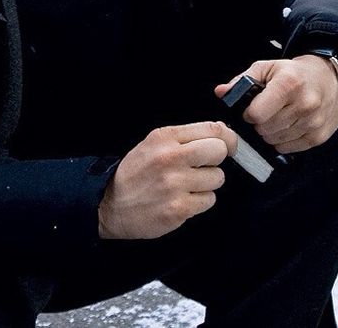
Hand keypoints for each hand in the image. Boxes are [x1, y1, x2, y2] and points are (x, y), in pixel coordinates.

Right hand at [98, 122, 237, 239]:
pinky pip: (209, 201)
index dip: (227, 138)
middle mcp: (170, 157)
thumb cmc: (133, 174)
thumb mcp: (152, 144)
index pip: (212, 129)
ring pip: (217, 178)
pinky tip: (182, 200)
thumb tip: (220, 132)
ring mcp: (175, 184)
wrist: (109, 203)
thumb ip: (184, 137)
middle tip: (203, 167)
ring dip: (206, 184)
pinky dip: (200, 202)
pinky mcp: (179, 208)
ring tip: (187, 186)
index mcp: (164, 137)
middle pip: (219, 151)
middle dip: (216, 160)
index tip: (228, 146)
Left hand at [213, 56, 337, 154]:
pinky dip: (282, 140)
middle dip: (259, 123)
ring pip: (275, 140)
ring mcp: (314, 122)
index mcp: (289, 84)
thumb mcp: (267, 67)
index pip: (257, 114)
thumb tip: (221, 92)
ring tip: (277, 118)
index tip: (251, 109)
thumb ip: (242, 80)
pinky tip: (287, 126)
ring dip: (270, 133)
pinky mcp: (320, 136)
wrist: (329, 77)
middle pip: (264, 129)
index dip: (248, 113)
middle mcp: (305, 104)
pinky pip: (288, 148)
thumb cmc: (294, 73)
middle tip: (265, 113)